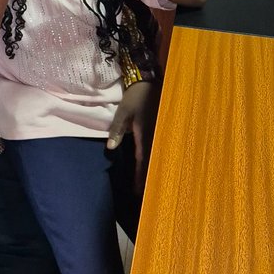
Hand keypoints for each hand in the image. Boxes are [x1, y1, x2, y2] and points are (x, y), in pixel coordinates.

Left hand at [107, 80, 160, 195]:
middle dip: (149, 177)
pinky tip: (155, 164)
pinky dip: (156, 158)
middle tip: (145, 193)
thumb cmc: (136, 97)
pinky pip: (160, 148)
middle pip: (153, 162)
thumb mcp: (124, 112)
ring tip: (150, 184)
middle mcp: (157, 136)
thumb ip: (117, 130)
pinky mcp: (163, 128)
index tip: (139, 191)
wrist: (151, 81)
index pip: (143, 161)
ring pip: (158, 156)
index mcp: (147, 135)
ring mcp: (162, 132)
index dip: (141, 177)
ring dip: (154, 169)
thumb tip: (111, 148)